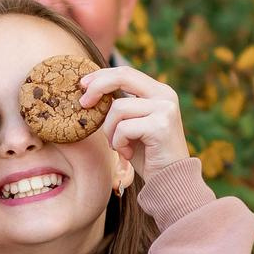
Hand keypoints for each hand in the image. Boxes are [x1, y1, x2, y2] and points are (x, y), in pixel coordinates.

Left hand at [80, 63, 189, 179]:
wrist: (170, 180)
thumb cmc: (147, 154)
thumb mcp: (132, 124)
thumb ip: (121, 106)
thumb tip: (91, 90)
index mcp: (159, 91)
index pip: (125, 72)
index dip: (101, 76)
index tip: (83, 85)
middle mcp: (165, 95)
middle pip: (122, 76)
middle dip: (97, 87)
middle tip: (83, 103)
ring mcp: (165, 109)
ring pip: (118, 108)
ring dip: (110, 130)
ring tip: (119, 145)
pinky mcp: (160, 126)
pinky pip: (123, 128)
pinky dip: (118, 143)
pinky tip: (127, 153)